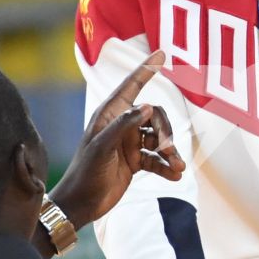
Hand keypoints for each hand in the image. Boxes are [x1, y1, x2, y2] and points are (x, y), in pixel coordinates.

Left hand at [52, 50, 185, 226]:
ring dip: (171, 152)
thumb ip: (124, 125)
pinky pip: (157, 159)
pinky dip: (166, 167)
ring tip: (178, 167)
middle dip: (167, 132)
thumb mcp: (102, 147)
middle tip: (169, 150)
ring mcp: (130, 143)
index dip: (146, 69)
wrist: (81, 204)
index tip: (162, 53)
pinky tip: (175, 177)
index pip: (132, 86)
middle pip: (155, 116)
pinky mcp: (135, 161)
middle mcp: (122, 125)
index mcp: (110, 115)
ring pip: (160, 139)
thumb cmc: (85, 173)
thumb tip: (147, 106)